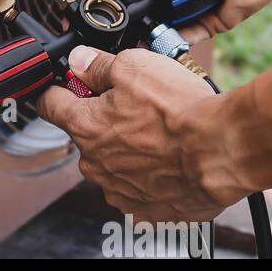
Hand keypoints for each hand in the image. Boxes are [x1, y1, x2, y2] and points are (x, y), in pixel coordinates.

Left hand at [36, 45, 251, 221]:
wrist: (222, 151)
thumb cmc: (179, 110)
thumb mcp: (134, 66)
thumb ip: (97, 64)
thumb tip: (79, 60)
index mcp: (83, 126)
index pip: (49, 105)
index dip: (60, 89)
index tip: (70, 84)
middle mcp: (93, 163)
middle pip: (86, 134)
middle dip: (105, 119)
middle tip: (137, 107)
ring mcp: (117, 190)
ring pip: (112, 162)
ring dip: (128, 149)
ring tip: (161, 134)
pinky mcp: (143, 209)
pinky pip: (137, 187)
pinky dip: (149, 175)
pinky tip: (170, 160)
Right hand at [75, 0, 271, 42]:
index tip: (79, 3)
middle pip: (125, 9)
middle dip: (115, 18)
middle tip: (102, 23)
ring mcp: (180, 6)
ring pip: (148, 28)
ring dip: (141, 31)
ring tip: (132, 30)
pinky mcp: (202, 25)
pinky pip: (177, 41)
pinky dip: (168, 43)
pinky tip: (158, 41)